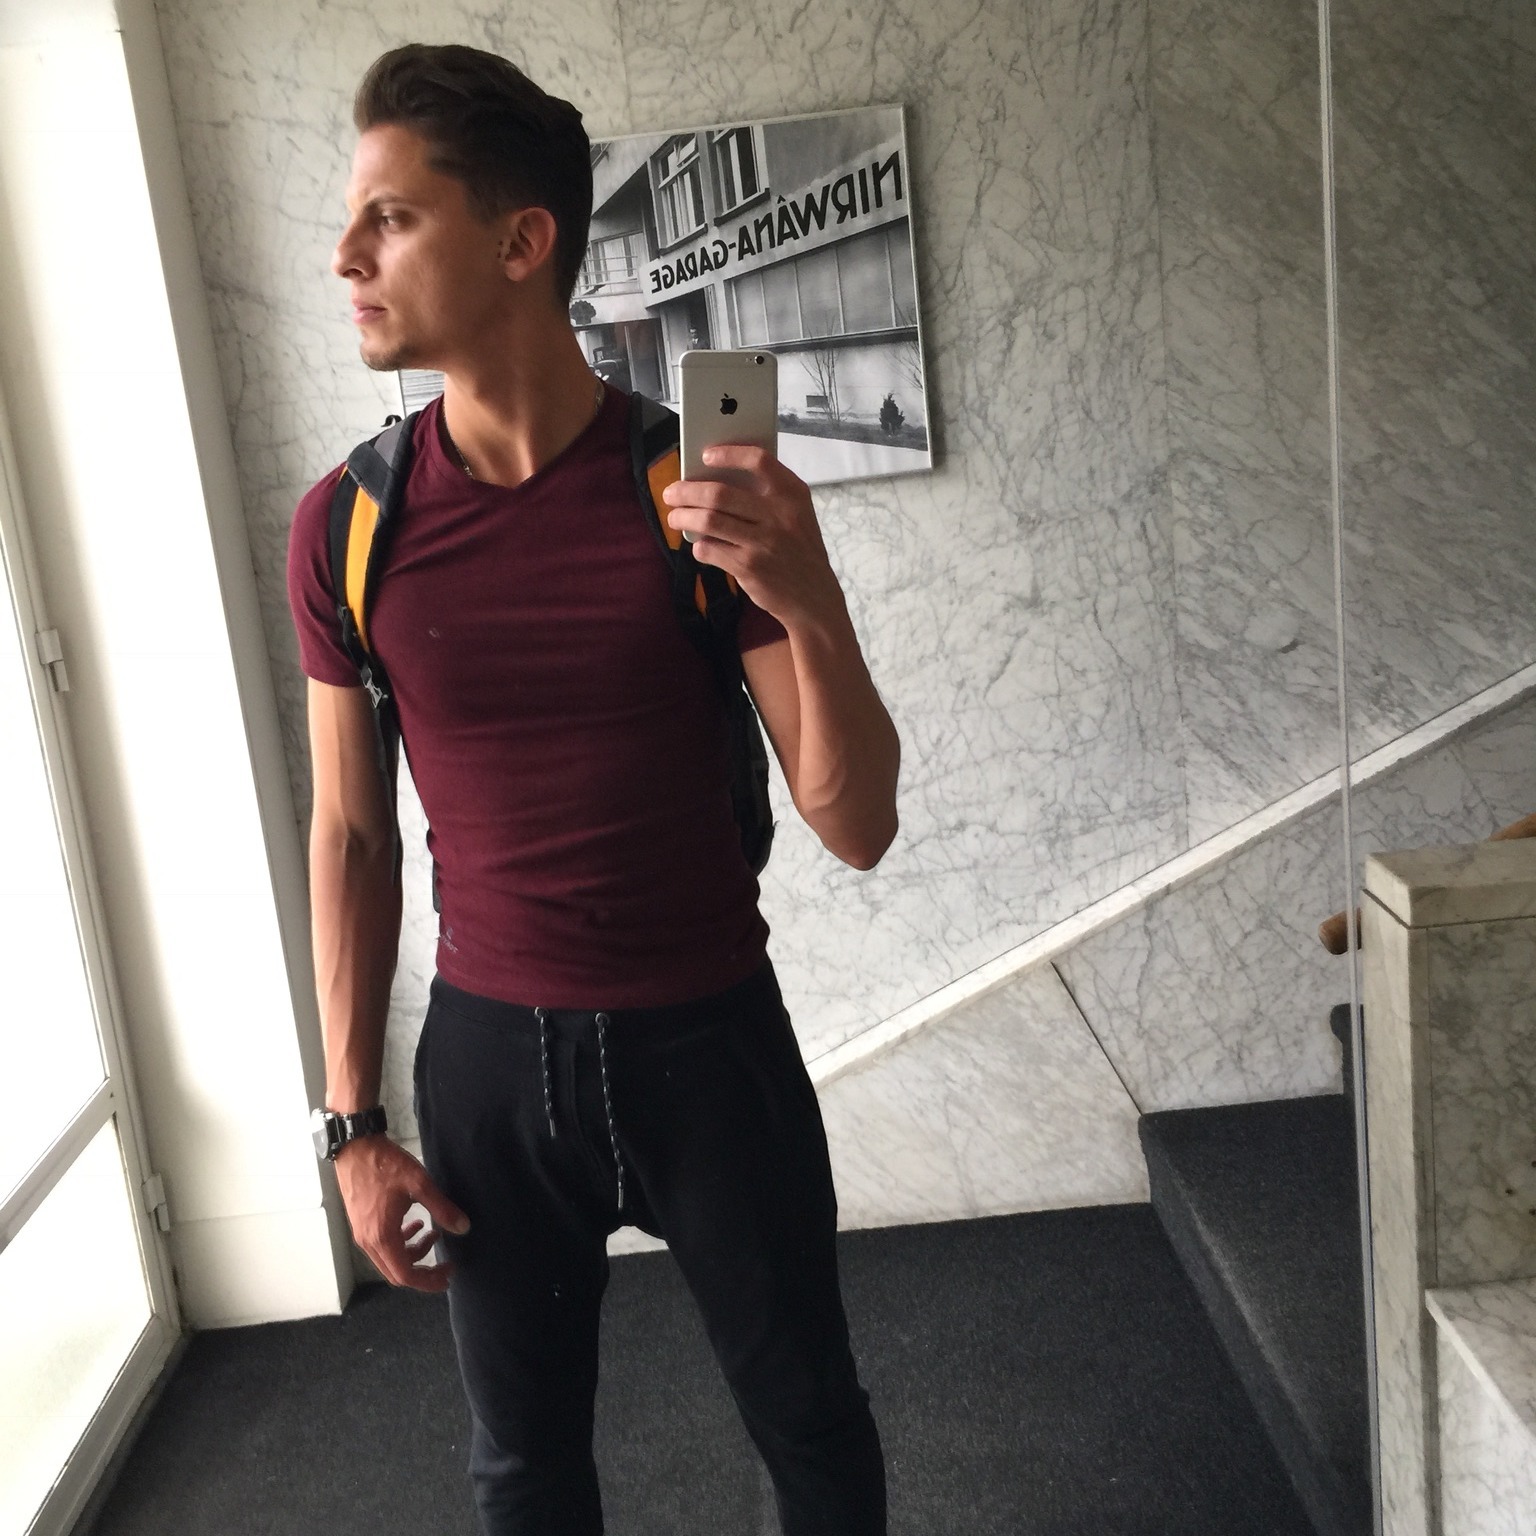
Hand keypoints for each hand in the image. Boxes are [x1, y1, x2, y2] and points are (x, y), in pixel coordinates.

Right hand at [333, 1135, 469, 1291]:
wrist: (355, 1148)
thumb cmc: (386, 1165)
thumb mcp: (419, 1184)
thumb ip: (442, 1208)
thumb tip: (463, 1228)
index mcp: (382, 1237)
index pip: (405, 1275)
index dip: (428, 1281)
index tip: (448, 1274)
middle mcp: (368, 1242)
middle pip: (396, 1273)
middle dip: (423, 1273)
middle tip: (445, 1264)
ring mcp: (362, 1234)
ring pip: (390, 1260)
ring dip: (413, 1254)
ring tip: (434, 1234)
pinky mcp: (361, 1224)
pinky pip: (382, 1246)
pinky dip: (401, 1243)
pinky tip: (416, 1225)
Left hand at [662, 447, 842, 630]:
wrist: (814, 598)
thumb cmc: (799, 550)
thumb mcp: (797, 516)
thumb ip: (767, 497)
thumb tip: (715, 481)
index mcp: (793, 494)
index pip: (759, 461)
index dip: (728, 454)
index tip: (706, 455)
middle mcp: (779, 515)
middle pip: (719, 493)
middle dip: (686, 491)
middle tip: (671, 493)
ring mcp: (763, 542)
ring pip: (709, 520)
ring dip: (683, 517)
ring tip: (674, 517)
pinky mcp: (749, 567)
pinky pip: (710, 549)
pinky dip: (698, 545)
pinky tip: (700, 545)